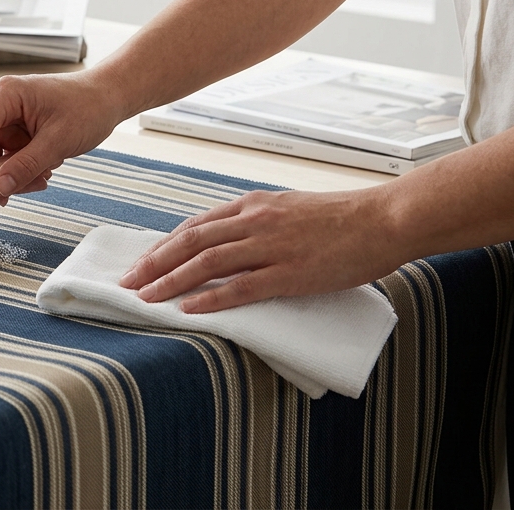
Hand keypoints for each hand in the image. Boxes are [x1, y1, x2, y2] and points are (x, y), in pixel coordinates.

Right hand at [0, 72, 123, 203]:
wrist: (107, 98)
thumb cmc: (87, 107)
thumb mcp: (58, 141)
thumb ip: (26, 165)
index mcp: (4, 95)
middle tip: (18, 190)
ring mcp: (2, 117)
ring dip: (12, 174)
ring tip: (43, 176)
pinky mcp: (11, 130)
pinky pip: (3, 159)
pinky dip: (19, 170)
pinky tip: (43, 170)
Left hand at [118, 187, 406, 312]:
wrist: (385, 219)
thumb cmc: (343, 218)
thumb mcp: (289, 209)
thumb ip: (258, 221)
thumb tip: (230, 239)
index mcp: (253, 204)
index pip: (195, 225)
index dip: (164, 245)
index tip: (143, 262)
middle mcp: (255, 221)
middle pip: (190, 241)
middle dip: (153, 263)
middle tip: (128, 282)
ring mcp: (271, 246)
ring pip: (206, 262)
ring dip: (170, 281)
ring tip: (146, 298)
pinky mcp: (290, 271)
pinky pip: (241, 286)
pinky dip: (210, 298)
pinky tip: (188, 309)